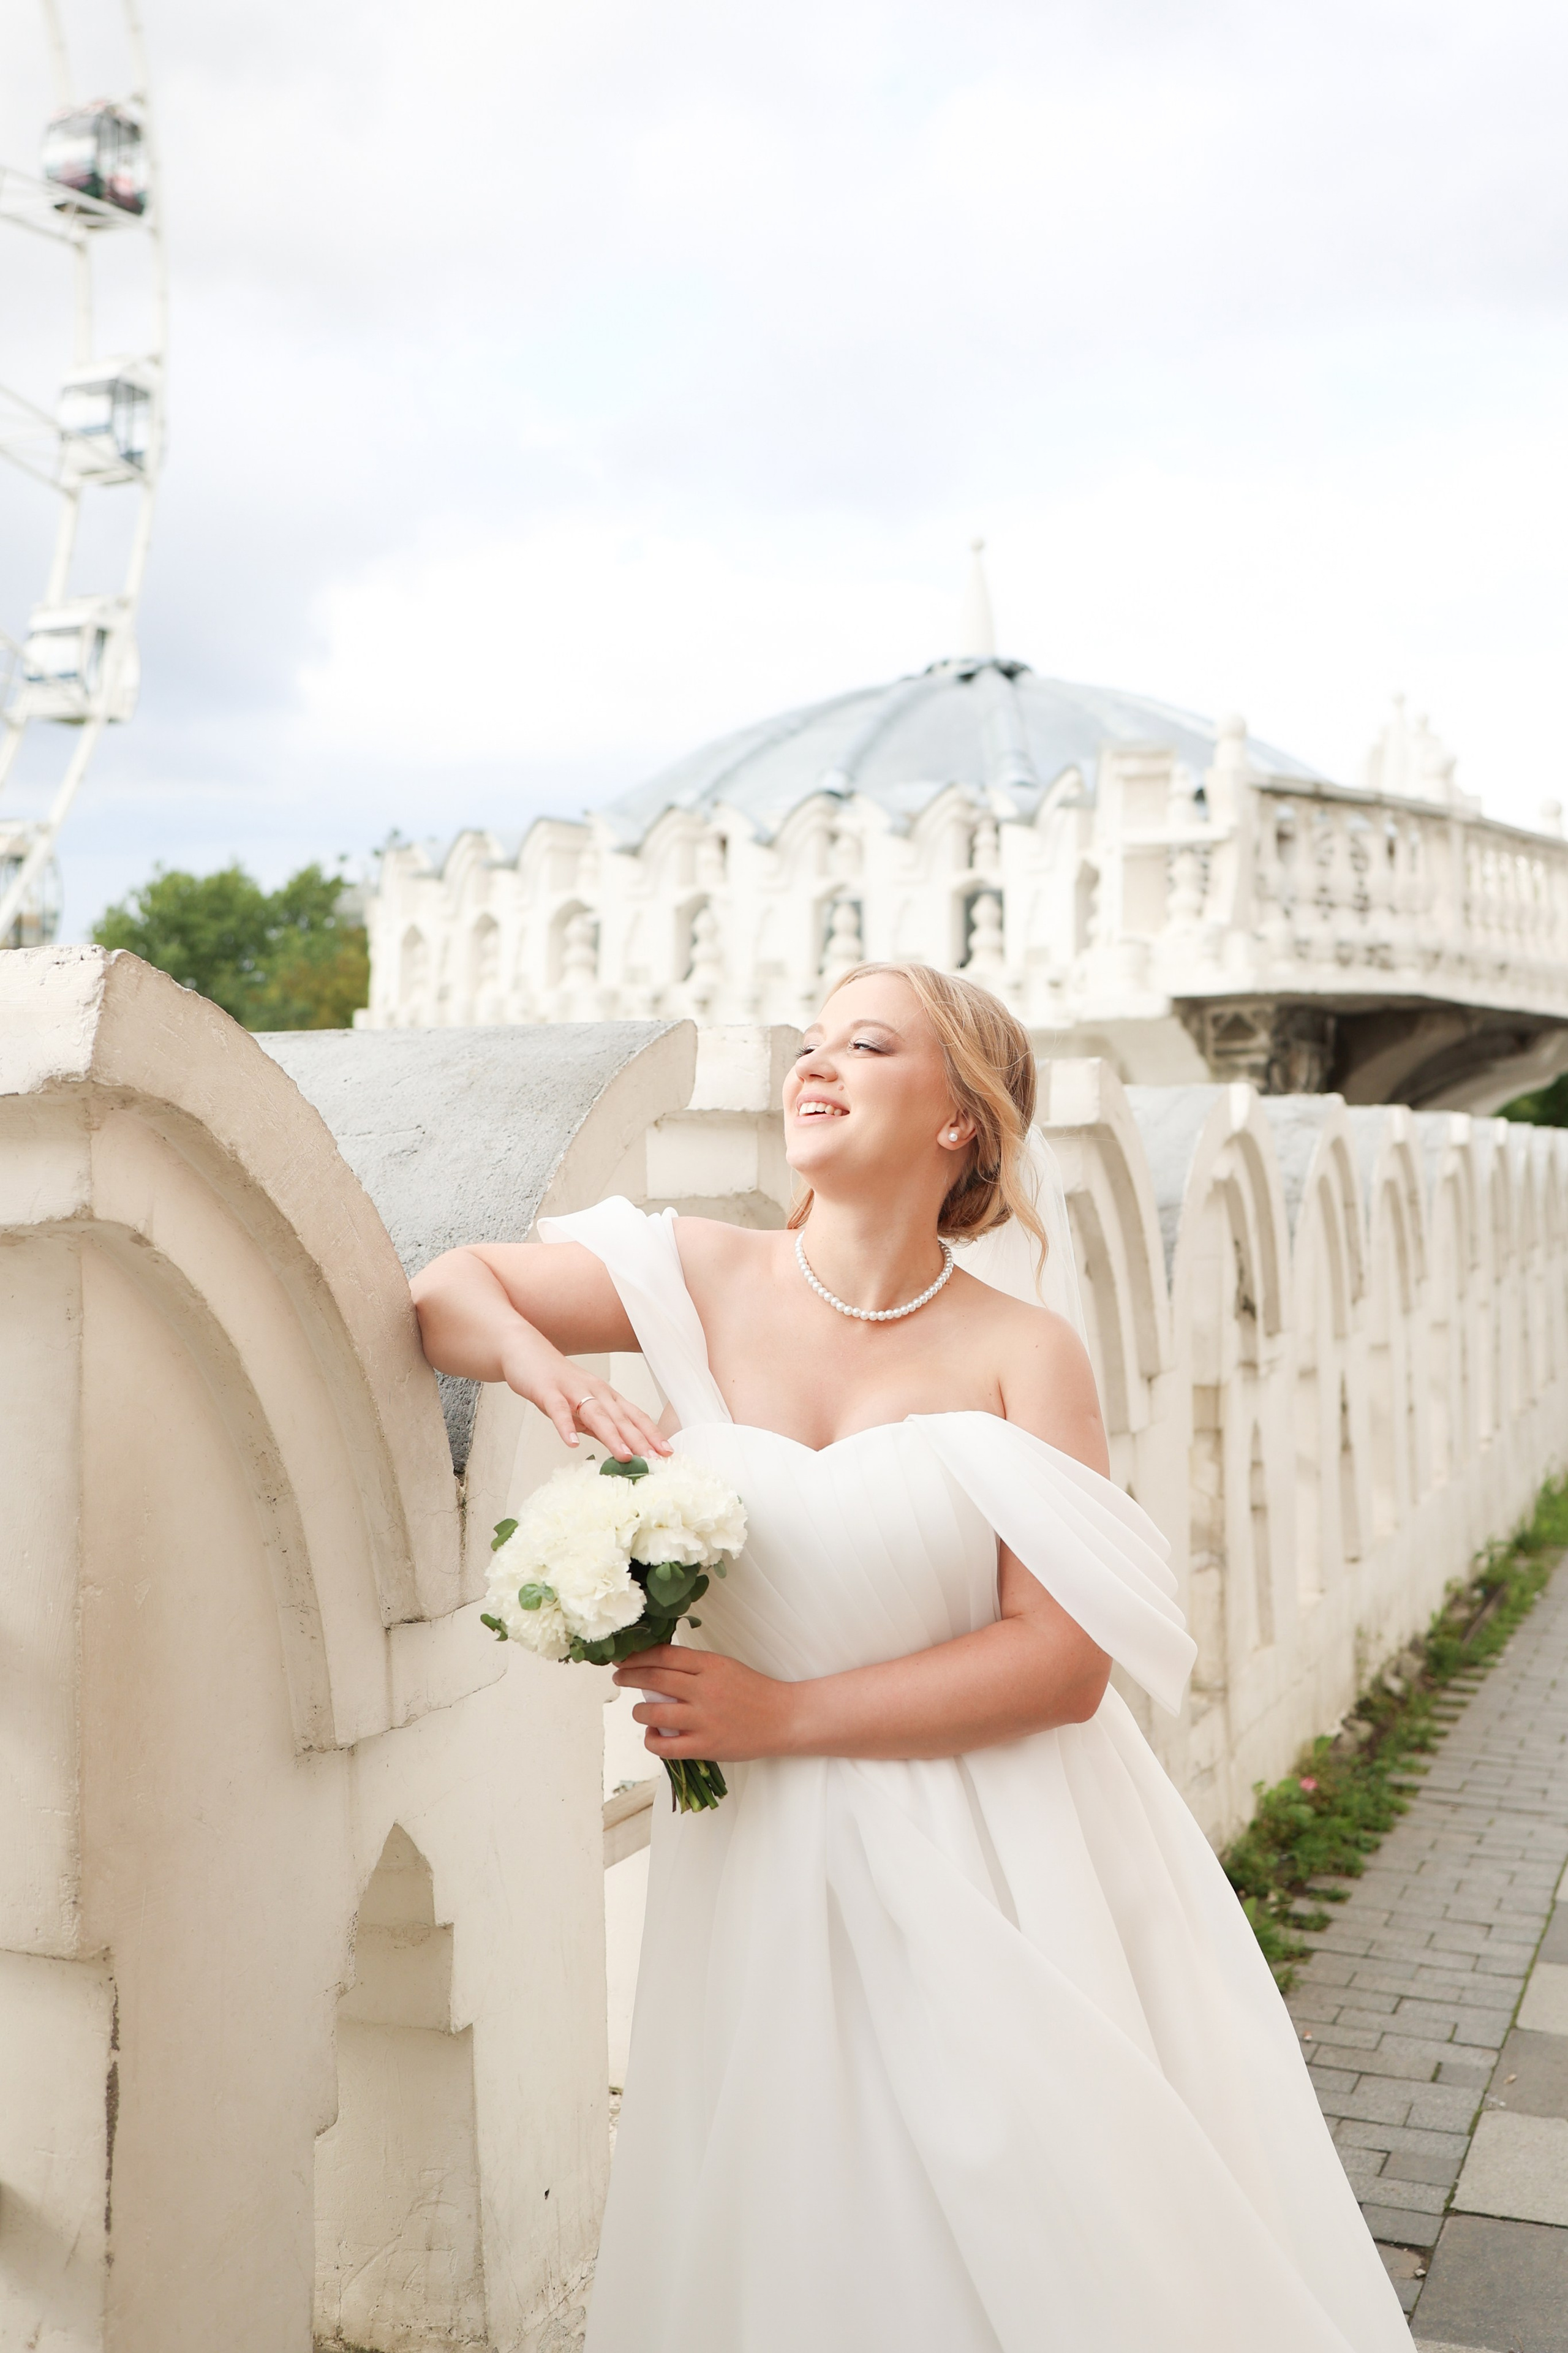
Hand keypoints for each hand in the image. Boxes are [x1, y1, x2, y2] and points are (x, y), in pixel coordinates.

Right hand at [497, 1325, 669, 1461]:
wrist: (526, 1351)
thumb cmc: (556, 1381)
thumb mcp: (582, 1406)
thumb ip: (598, 1425)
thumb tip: (618, 1447)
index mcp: (606, 1396)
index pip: (634, 1416)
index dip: (651, 1434)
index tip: (668, 1453)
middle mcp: (595, 1391)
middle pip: (621, 1417)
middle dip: (640, 1439)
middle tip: (656, 1459)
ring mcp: (572, 1390)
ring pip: (596, 1414)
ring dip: (611, 1435)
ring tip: (624, 1456)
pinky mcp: (548, 1391)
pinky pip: (559, 1410)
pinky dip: (566, 1427)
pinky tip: (572, 1443)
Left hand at [613, 1644, 800, 1760]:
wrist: (783, 1718)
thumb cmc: (753, 1691)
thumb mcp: (725, 1667)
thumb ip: (695, 1666)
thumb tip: (657, 1665)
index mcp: (710, 1665)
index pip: (663, 1655)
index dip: (637, 1655)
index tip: (623, 1657)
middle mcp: (704, 1689)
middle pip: (653, 1678)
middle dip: (629, 1676)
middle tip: (619, 1677)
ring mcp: (704, 1719)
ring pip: (654, 1711)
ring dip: (638, 1710)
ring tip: (638, 1710)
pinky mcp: (706, 1746)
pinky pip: (666, 1746)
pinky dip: (652, 1739)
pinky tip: (652, 1734)